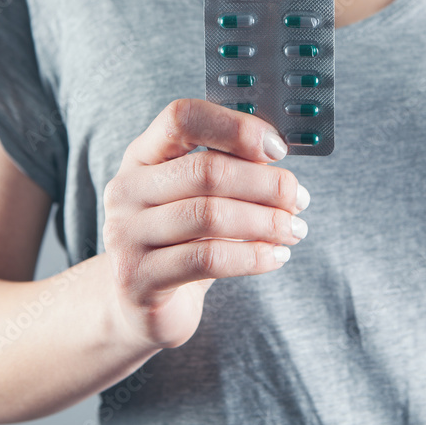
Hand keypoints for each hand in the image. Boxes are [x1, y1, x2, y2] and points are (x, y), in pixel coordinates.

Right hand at [102, 99, 309, 350]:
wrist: (141, 306)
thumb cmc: (182, 243)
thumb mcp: (199, 199)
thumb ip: (229, 170)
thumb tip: (278, 154)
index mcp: (142, 156)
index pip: (182, 118)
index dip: (235, 127)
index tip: (277, 148)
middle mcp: (125, 189)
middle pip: (205, 170)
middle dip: (265, 183)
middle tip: (300, 199)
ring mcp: (125, 234)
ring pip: (209, 215)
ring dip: (265, 222)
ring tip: (295, 230)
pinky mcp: (137, 278)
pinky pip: (207, 260)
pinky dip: (252, 256)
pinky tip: (276, 257)